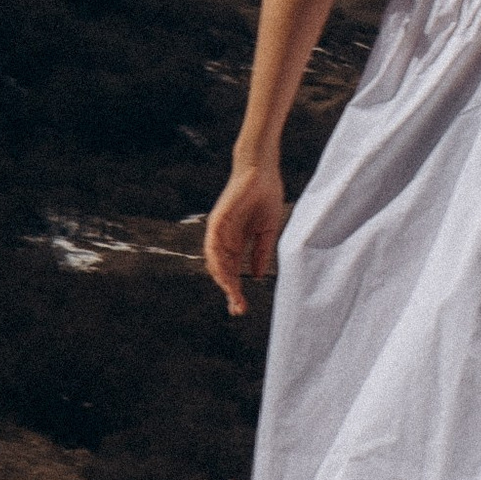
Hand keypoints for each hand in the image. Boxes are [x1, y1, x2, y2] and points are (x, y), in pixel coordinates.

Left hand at [204, 160, 286, 316]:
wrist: (262, 171)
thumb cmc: (265, 196)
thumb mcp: (266, 231)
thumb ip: (260, 252)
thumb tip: (257, 276)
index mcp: (236, 242)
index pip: (233, 271)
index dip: (237, 290)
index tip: (242, 307)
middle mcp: (224, 239)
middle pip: (223, 271)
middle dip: (230, 291)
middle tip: (238, 308)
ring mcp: (219, 231)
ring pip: (215, 262)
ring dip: (223, 280)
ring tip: (233, 296)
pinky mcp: (217, 221)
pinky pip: (213, 246)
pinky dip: (218, 262)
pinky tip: (225, 275)